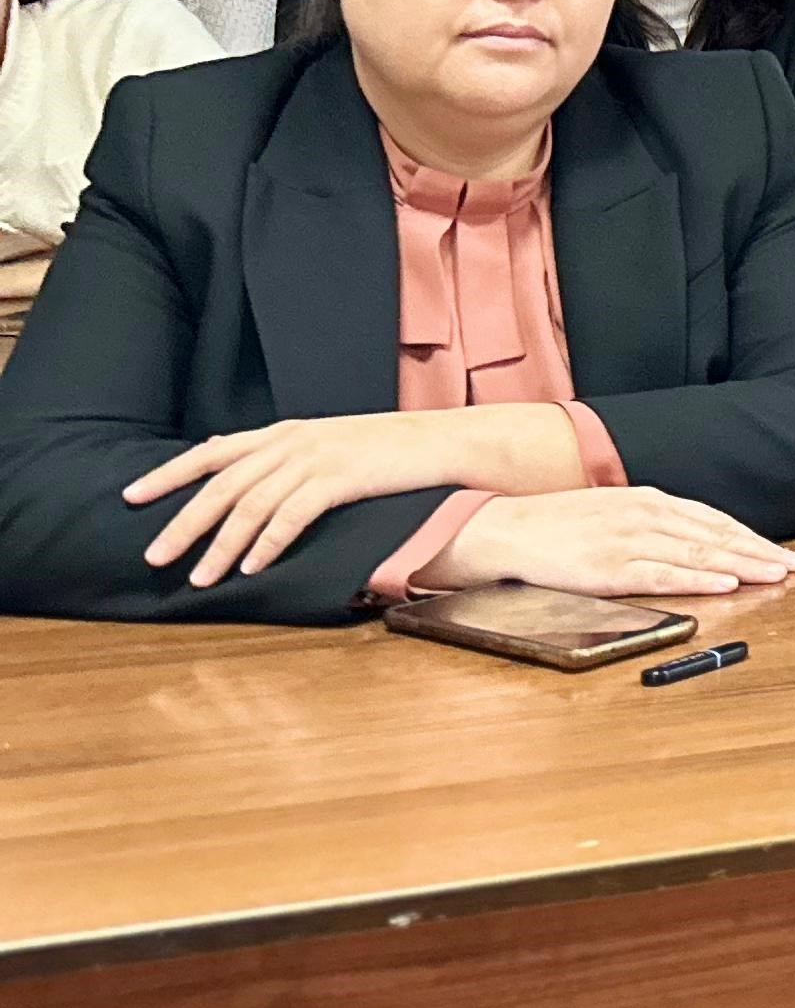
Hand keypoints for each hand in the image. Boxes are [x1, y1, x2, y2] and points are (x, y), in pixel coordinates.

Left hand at [129, 408, 559, 586]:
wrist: (449, 442)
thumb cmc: (393, 451)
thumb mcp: (331, 445)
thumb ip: (285, 456)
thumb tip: (235, 464)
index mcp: (287, 432)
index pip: (211, 452)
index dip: (168, 474)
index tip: (131, 496)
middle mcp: (293, 440)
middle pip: (221, 483)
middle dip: (183, 521)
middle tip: (154, 554)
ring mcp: (317, 457)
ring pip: (250, 505)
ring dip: (221, 545)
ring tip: (200, 576)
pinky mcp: (341, 477)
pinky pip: (291, 515)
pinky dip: (267, 543)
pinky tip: (251, 567)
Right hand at [411, 488, 794, 596]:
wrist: (503, 528)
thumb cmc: (557, 523)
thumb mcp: (612, 510)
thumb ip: (651, 521)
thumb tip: (688, 537)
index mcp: (648, 501)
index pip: (712, 520)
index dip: (749, 537)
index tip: (779, 551)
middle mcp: (645, 516)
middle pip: (715, 537)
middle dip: (758, 551)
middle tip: (794, 565)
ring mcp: (629, 542)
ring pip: (699, 555)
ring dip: (742, 565)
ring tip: (775, 575)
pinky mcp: (609, 569)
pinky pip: (663, 576)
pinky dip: (698, 581)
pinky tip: (725, 585)